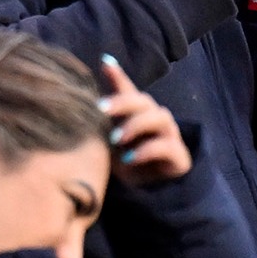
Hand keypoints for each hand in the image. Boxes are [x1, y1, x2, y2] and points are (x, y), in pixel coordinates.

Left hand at [96, 58, 191, 183]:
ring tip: (116, 140)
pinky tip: (129, 158)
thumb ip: (98, 123)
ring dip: (135, 125)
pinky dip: (146, 150)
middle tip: (100, 110)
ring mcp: (169, 134)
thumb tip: (78, 103)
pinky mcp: (178, 154)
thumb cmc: (126, 164)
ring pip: (158, 116)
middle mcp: (154, 119)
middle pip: (143, 100)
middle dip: (122, 102)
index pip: (128, 90)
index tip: (105, 63)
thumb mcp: (106, 144)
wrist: (150, 195)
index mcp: (136, 114)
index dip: (118, 76)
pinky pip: (166, 145)